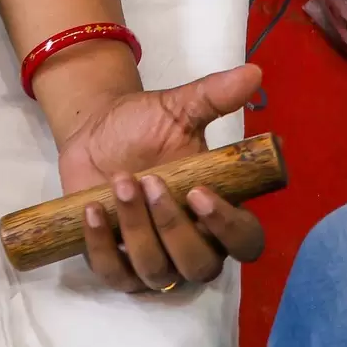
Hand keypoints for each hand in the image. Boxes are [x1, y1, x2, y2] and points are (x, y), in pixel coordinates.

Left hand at [57, 64, 264, 291]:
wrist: (95, 129)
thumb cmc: (145, 124)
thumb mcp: (178, 108)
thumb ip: (216, 96)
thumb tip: (254, 73)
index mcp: (218, 214)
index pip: (244, 241)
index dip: (229, 227)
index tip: (199, 191)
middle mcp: (192, 245)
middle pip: (200, 265)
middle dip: (173, 226)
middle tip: (150, 181)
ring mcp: (153, 259)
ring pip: (156, 270)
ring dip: (137, 229)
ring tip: (121, 182)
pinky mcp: (115, 262)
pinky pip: (113, 273)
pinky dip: (101, 245)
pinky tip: (92, 208)